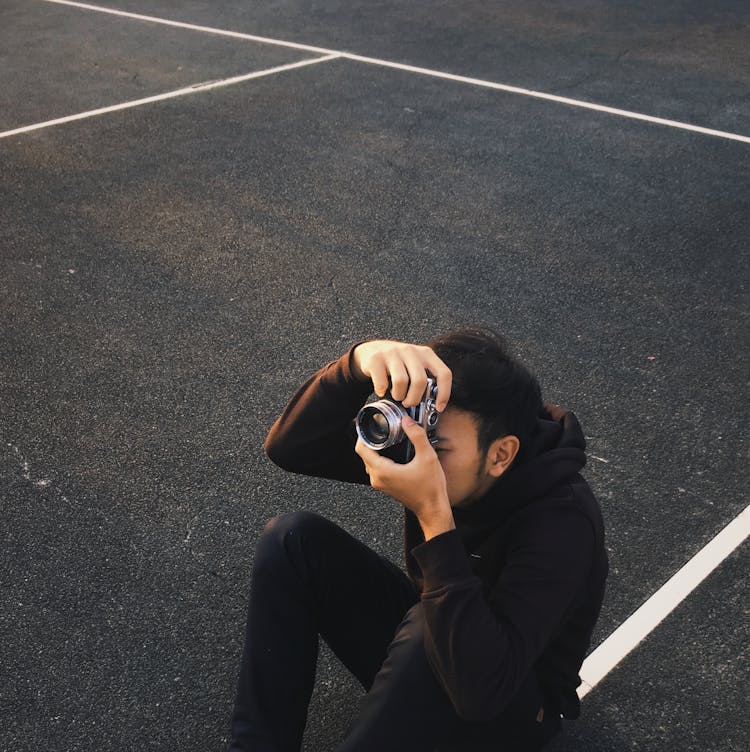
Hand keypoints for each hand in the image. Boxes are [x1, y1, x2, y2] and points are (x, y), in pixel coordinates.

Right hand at [351, 340, 451, 411]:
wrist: (370, 350)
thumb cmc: (397, 363)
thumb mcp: (415, 366)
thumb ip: (425, 379)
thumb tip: (432, 405)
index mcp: (426, 353)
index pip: (443, 373)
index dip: (444, 394)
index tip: (439, 407)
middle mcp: (410, 351)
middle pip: (420, 381)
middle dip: (414, 398)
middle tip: (408, 403)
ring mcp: (392, 353)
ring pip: (401, 382)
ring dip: (398, 395)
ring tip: (396, 395)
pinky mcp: (376, 358)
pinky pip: (382, 383)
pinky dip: (381, 391)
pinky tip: (381, 390)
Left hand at [355, 415, 454, 539]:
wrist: (433, 508)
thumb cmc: (429, 489)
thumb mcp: (427, 457)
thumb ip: (417, 435)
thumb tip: (407, 421)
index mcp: (383, 471)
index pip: (361, 449)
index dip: (363, 435)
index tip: (370, 425)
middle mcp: (378, 478)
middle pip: (364, 454)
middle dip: (371, 440)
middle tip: (382, 428)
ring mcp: (380, 484)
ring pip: (370, 461)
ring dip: (376, 449)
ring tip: (387, 438)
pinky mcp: (386, 486)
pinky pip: (376, 468)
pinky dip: (380, 458)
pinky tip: (392, 452)